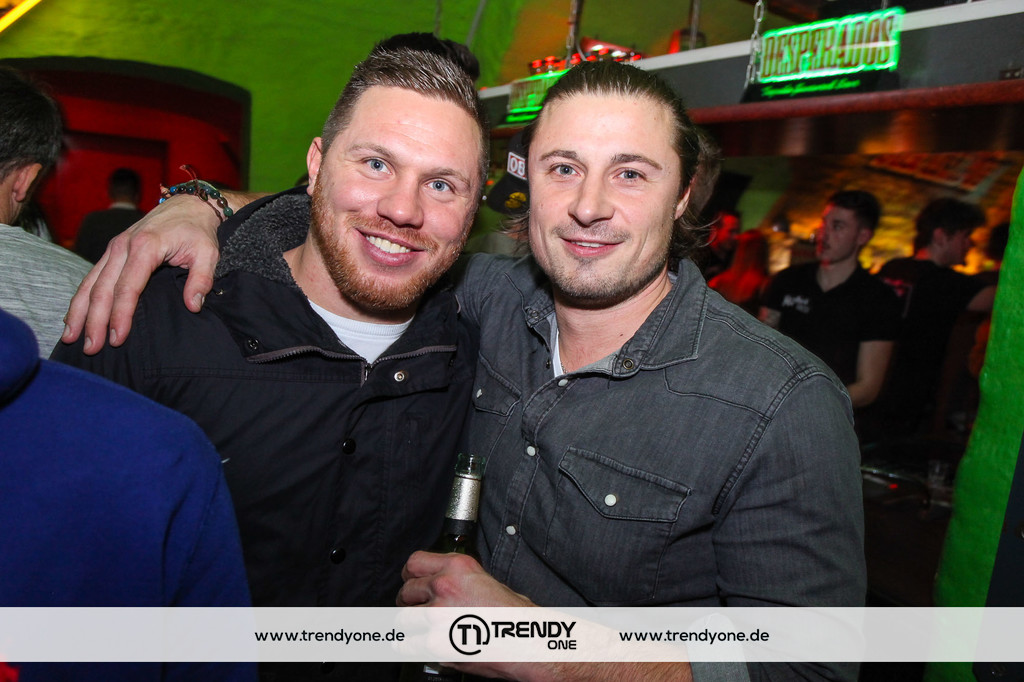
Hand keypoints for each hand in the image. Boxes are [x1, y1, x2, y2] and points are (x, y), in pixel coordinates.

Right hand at [61, 195, 220, 353]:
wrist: (188, 205)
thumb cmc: (197, 231)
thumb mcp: (208, 253)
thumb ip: (201, 279)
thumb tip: (193, 305)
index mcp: (145, 247)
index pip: (127, 288)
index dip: (120, 315)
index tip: (118, 338)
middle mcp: (123, 247)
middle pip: (103, 289)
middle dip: (95, 321)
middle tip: (92, 348)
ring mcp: (114, 248)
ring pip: (90, 283)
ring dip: (80, 312)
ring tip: (73, 338)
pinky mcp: (112, 252)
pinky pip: (92, 277)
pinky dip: (81, 299)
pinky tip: (75, 317)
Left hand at [399, 552, 544, 679]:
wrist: (526, 643)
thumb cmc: (514, 617)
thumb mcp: (487, 581)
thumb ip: (458, 580)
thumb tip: (438, 587)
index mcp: (457, 566)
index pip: (414, 563)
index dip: (409, 576)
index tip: (410, 584)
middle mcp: (444, 585)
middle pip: (406, 592)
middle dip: (407, 603)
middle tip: (414, 612)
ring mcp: (437, 615)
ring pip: (403, 620)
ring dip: (409, 627)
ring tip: (419, 632)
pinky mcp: (435, 643)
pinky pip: (407, 645)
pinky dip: (409, 649)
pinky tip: (419, 648)